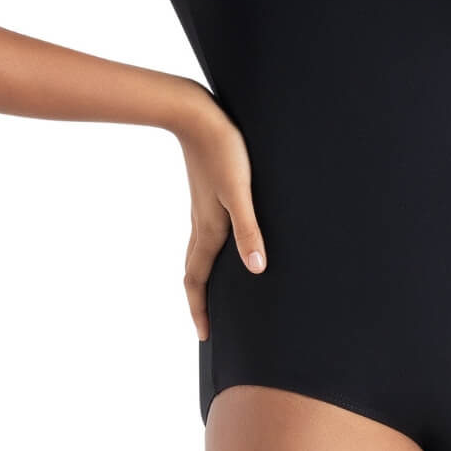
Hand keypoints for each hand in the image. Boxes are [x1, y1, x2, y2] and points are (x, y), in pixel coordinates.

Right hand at [175, 87, 266, 340]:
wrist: (194, 114)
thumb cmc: (222, 150)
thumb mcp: (241, 192)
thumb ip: (249, 230)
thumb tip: (256, 269)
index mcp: (209, 229)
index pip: (198, 280)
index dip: (200, 310)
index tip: (205, 336)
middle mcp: (202, 223)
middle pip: (196, 271)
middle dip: (200, 300)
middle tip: (208, 323)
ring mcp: (203, 208)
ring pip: (200, 252)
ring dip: (204, 276)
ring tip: (215, 292)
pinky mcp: (207, 193)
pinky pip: (206, 234)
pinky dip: (210, 251)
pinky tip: (225, 243)